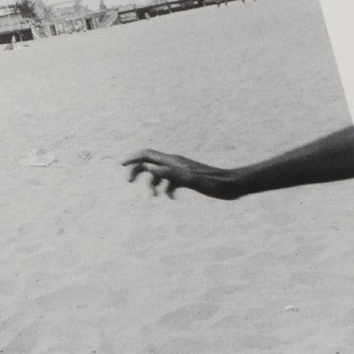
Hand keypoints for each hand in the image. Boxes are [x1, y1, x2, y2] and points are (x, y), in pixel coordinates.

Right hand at [122, 149, 240, 199]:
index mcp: (173, 161)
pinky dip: (166, 189)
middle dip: (137, 171)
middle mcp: (176, 163)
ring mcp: (182, 170)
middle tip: (129, 182)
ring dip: (152, 184)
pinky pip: (171, 182)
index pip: (147, 155)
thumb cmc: (213, 183)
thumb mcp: (189, 180)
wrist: (233, 185)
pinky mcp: (188, 178)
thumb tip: (148, 168)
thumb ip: (169, 174)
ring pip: (159, 174)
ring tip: (153, 197)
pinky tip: (171, 199)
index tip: (120, 165)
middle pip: (150, 162)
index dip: (133, 158)